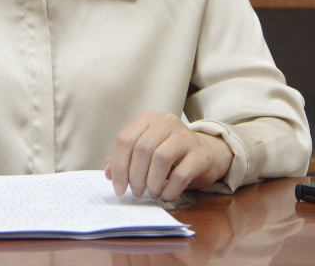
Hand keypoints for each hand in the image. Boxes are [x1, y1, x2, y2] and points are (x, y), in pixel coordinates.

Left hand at [106, 111, 234, 199]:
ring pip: (161, 157)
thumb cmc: (169, 155)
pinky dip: (170, 189)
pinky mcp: (201, 154)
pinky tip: (166, 195)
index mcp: (148, 119)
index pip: (125, 139)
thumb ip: (124, 160)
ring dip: (152, 182)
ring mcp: (186, 136)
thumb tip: (108, 173)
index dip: (118, 167)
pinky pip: (181, 174)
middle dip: (135, 176)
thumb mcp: (144, 154)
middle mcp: (167, 122)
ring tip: (152, 193)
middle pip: (142, 148)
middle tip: (137, 192)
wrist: (205, 155)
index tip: (119, 188)